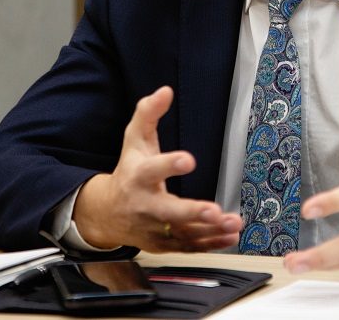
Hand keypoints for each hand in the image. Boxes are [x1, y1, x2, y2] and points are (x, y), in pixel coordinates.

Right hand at [73, 86, 242, 251]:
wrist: (106, 214)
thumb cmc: (128, 170)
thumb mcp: (134, 139)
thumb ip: (148, 113)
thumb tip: (165, 90)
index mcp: (138, 176)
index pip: (153, 169)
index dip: (170, 164)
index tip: (188, 159)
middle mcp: (145, 204)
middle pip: (168, 211)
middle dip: (191, 212)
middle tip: (213, 210)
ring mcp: (154, 228)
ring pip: (183, 233)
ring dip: (210, 230)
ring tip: (233, 222)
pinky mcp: (163, 244)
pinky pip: (188, 247)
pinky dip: (210, 244)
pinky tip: (230, 236)